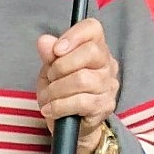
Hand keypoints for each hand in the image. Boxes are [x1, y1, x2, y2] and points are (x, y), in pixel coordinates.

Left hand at [36, 18, 118, 153]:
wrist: (70, 124)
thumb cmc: (62, 92)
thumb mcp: (50, 70)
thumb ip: (49, 55)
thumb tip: (44, 41)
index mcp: (96, 48)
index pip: (92, 28)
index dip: (73, 36)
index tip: (56, 51)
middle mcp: (107, 65)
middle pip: (90, 52)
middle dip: (61, 66)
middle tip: (50, 78)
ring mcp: (109, 86)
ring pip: (82, 79)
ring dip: (56, 89)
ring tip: (47, 97)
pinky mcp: (104, 107)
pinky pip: (80, 102)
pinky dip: (59, 105)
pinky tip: (50, 109)